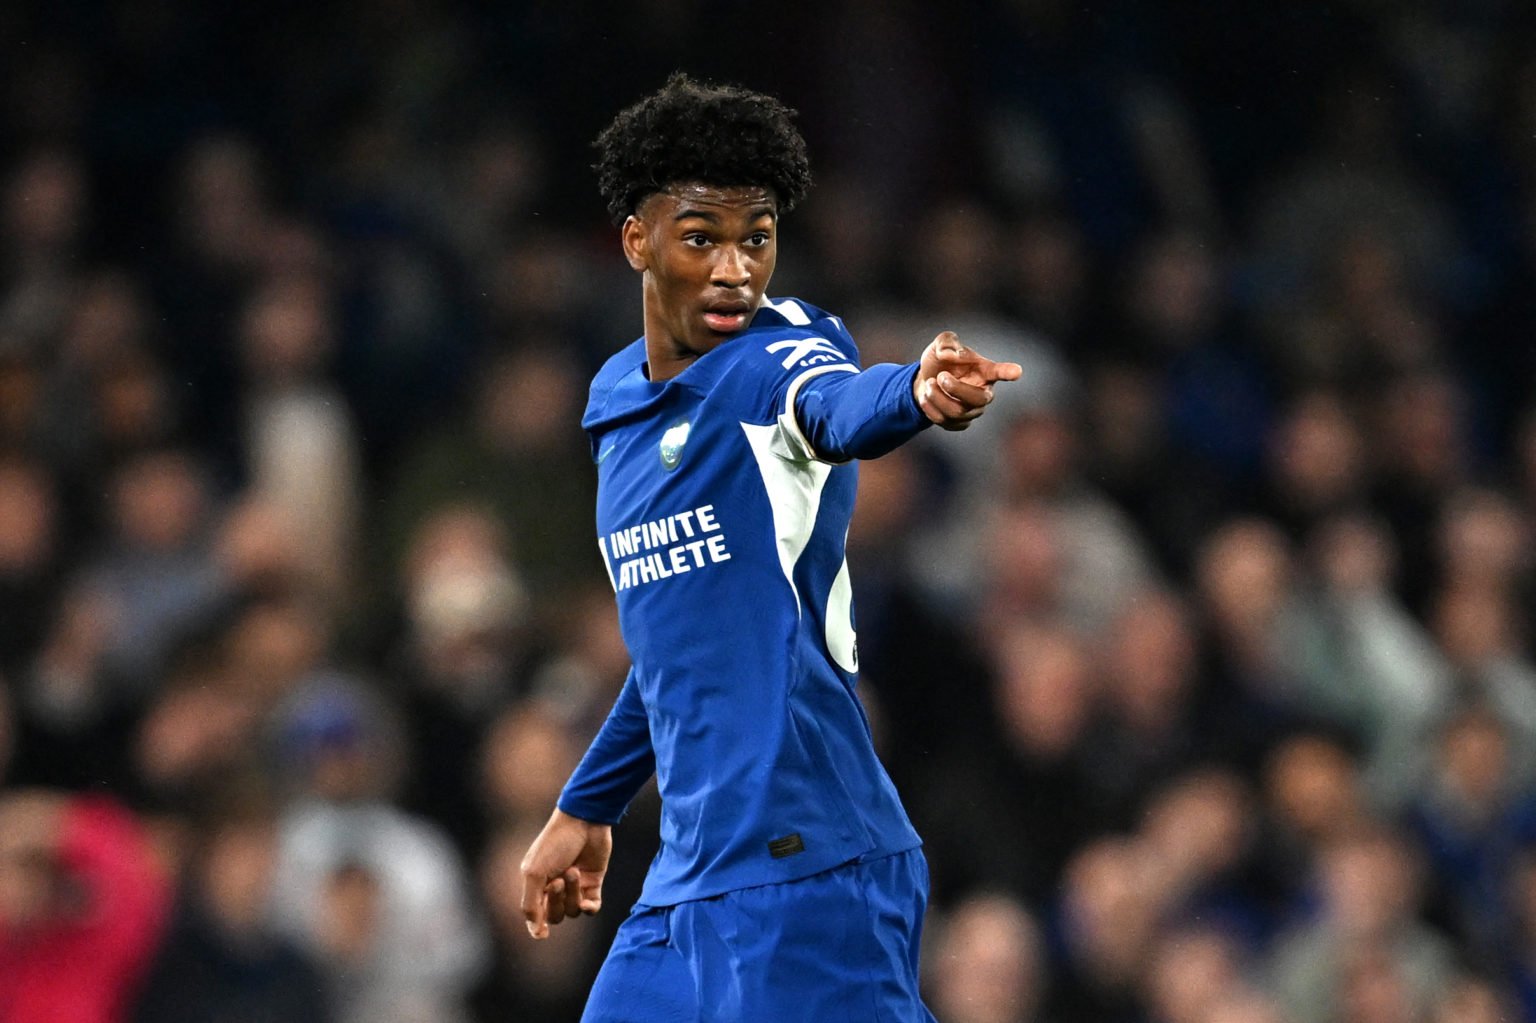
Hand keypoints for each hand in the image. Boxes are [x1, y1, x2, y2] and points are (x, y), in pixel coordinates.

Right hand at [519, 809, 611, 938]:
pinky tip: (588, 900)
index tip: (542, 935)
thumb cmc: (555, 843)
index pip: (535, 914)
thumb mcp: (535, 873)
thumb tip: (535, 932)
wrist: (584, 821)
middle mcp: (555, 886)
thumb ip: (531, 904)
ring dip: (573, 895)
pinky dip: (590, 907)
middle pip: (555, 915)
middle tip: (559, 880)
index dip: (537, 926)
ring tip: (574, 871)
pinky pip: (592, 907)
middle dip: (557, 902)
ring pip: (573, 911)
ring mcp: (575, 885)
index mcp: (536, 883)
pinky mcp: (593, 882)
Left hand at [913, 332, 1022, 430]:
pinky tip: (927, 396)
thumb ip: (946, 342)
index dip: (1007, 372)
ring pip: (957, 412)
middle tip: (940, 376)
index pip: (999, 372)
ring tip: (929, 383)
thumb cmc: (941, 360)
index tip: (1017, 371)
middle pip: (978, 400)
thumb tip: (953, 355)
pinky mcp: (959, 424)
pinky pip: (944, 421)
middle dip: (955, 388)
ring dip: (937, 396)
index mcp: (985, 371)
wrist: (925, 380)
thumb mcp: (940, 345)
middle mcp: (983, 393)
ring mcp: (973, 411)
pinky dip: (930, 407)